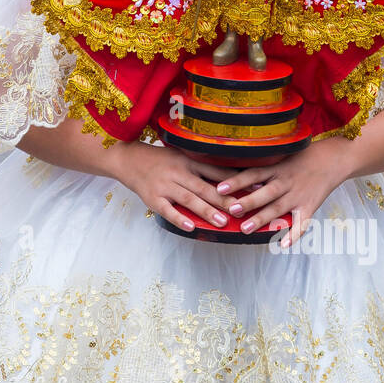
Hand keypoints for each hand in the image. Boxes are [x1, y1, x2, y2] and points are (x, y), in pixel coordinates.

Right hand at [110, 141, 242, 230]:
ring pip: (189, 199)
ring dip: (206, 211)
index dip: (236, 180)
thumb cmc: (159, 160)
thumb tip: (230, 176)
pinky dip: (179, 218)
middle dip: (224, 199)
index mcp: (188, 161)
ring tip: (222, 222)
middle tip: (242, 210)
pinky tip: (190, 227)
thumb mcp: (181, 156)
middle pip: (205, 187)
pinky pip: (167, 210)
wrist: (128, 159)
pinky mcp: (152, 198)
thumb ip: (201, 166)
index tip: (255, 186)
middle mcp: (178, 172)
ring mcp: (165, 185)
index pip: (216, 171)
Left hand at [215, 138, 353, 245]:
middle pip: (266, 193)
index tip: (219, 189)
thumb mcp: (281, 154)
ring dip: (262, 220)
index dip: (236, 181)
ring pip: (278, 209)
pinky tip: (282, 245)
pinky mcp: (310, 206)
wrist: (333, 159)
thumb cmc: (301, 157)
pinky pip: (302, 223)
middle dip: (249, 202)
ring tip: (245, 229)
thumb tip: (231, 166)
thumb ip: (261, 164)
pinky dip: (294, 235)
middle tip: (233, 210)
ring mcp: (298, 195)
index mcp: (276, 168)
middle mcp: (286, 182)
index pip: (253, 174)